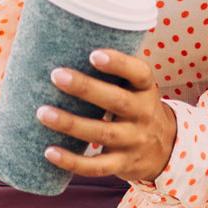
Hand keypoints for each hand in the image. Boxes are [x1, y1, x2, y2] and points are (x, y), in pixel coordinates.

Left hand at [36, 48, 177, 183]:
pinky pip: (97, 167)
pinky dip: (72, 161)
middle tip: (56, 75)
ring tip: (42, 112)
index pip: (139, 73)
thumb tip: (68, 40)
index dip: (118, 63)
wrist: (165, 148)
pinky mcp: (122, 165)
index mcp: (146, 88)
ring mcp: (134, 141)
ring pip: (102, 133)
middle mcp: (144, 114)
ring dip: (70, 124)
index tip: (93, 54)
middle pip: (117, 102)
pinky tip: (49, 151)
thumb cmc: (136, 105)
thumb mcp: (136, 86)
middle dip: (86, 89)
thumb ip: (114, 70)